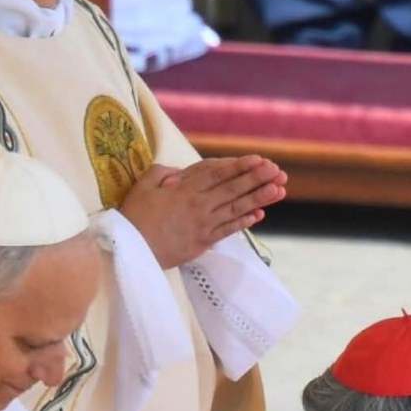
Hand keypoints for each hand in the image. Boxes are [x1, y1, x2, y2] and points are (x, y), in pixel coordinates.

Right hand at [119, 155, 286, 268]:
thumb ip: (162, 173)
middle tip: (277, 170)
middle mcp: (198, 206)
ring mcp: (202, 225)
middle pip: (232, 189)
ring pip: (235, 209)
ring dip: (258, 199)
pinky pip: (227, 231)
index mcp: (184, 190)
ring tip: (279, 190)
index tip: (258, 159)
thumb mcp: (143, 186)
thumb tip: (179, 172)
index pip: (217, 173)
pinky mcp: (202, 243)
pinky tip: (259, 215)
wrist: (131, 251)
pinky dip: (243, 223)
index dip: (239, 166)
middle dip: (256, 179)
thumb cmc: (134, 217)